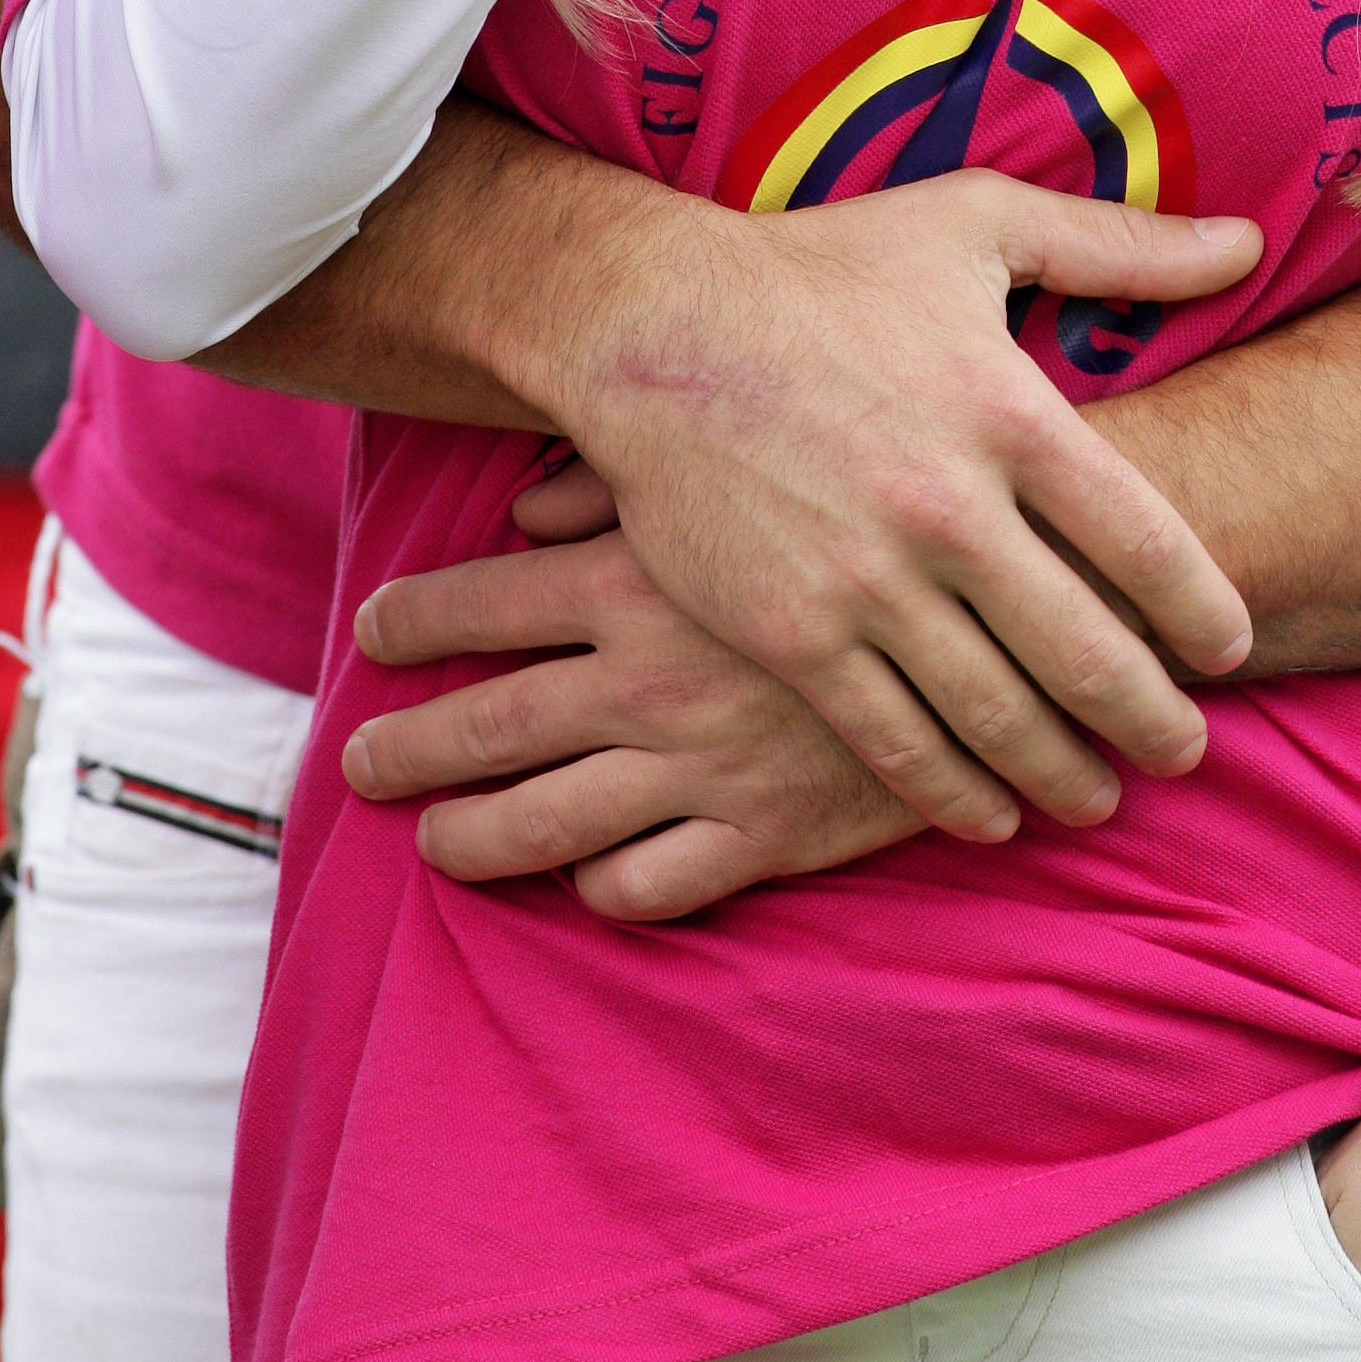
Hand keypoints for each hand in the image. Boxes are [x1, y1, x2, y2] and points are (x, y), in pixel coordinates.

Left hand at [344, 520, 921, 916]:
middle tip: (356, 767)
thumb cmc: (865, 505)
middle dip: (406, 752)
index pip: (483, 606)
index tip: (372, 634)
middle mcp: (652, 682)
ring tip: (434, 844)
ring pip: (543, 828)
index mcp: (640, 584)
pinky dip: (600, 891)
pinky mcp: (764, 834)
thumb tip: (522, 513)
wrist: (1003, 600)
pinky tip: (584, 878)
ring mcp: (702, 767)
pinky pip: (648, 886)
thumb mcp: (737, 470)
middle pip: (486, 731)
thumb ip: (619, 486)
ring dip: (470, 840)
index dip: (414, 622)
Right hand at [529, 172, 1263, 841]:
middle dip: (1152, 720)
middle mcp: (949, 508)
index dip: (1204, 612)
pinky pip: (892, 739)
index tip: (1231, 649)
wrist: (654, 325)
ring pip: (997, 716)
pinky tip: (992, 816)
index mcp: (1009, 411)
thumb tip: (1245, 244)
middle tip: (1188, 754)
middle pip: (1086, 652)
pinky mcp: (792, 633)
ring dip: (1063, 773)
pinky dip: (953, 794)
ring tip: (1102, 800)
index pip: (1146, 541)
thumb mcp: (979, 224)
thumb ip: (1122, 244)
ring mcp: (867, 580)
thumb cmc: (827, 267)